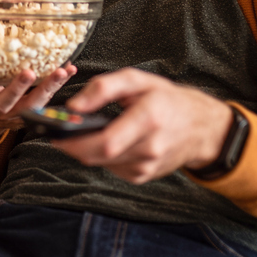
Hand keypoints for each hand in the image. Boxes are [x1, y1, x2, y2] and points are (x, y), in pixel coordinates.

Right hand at [0, 63, 75, 145]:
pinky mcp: (28, 113)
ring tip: (60, 71)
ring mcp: (12, 114)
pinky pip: (45, 102)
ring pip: (30, 104)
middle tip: (27, 72)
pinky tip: (68, 70)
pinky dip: (57, 87)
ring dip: (47, 88)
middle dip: (16, 88)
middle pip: (4, 102)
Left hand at [53, 68, 233, 183]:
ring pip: (101, 163)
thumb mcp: (138, 80)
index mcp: (149, 119)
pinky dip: (103, 155)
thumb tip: (73, 106)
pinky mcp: (142, 176)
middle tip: (57, 133)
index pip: (105, 141)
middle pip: (98, 156)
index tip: (54, 134)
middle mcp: (149, 148)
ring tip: (82, 131)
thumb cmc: (168, 99)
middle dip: (73, 146)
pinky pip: (111, 167)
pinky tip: (107, 140)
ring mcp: (146, 166)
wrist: (202, 128)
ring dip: (87, 150)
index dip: (75, 141)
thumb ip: (104, 87)